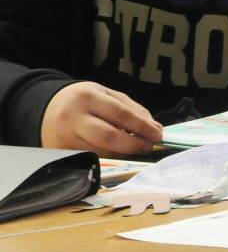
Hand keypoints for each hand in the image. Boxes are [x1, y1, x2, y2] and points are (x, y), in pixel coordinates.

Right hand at [40, 82, 162, 155]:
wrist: (46, 109)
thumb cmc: (83, 100)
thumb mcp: (106, 94)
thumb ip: (131, 108)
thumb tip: (154, 128)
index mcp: (87, 97)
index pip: (120, 114)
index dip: (142, 126)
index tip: (158, 134)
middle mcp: (73, 118)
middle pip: (109, 137)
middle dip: (134, 144)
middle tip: (149, 146)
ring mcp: (65, 138)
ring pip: (102, 151)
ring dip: (125, 152)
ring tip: (138, 147)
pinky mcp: (62, 154)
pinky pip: (92, 157)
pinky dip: (110, 155)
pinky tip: (120, 151)